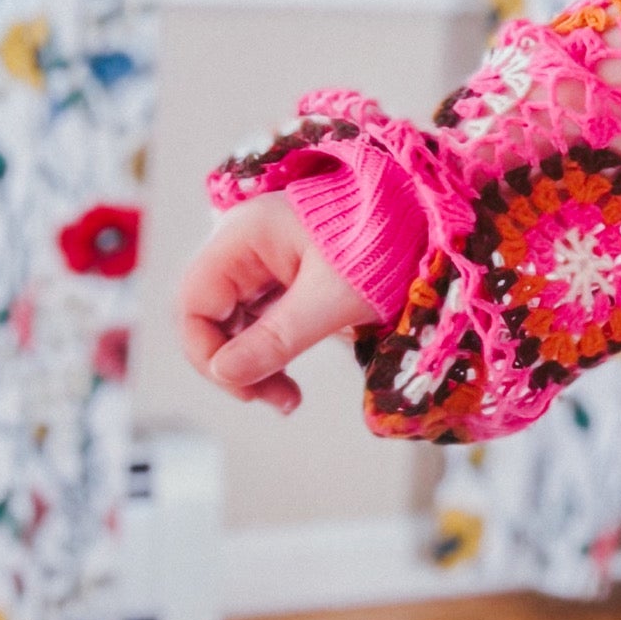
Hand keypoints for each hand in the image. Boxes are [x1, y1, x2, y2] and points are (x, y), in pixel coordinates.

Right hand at [178, 197, 371, 417]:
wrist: (426, 219)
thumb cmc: (383, 247)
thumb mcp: (332, 299)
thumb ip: (277, 338)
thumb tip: (225, 374)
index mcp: (244, 236)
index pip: (194, 301)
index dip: (205, 351)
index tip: (242, 388)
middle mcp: (243, 244)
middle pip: (209, 315)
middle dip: (233, 364)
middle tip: (271, 400)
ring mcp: (262, 260)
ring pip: (233, 323)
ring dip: (252, 364)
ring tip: (287, 399)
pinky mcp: (283, 276)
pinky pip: (259, 320)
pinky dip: (270, 352)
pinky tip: (289, 380)